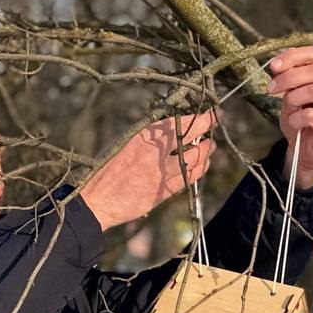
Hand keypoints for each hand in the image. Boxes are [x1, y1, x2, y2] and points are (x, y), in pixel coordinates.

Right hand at [81, 113, 216, 230]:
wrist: (99, 199)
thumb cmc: (108, 171)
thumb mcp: (124, 144)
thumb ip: (148, 138)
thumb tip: (171, 130)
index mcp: (144, 137)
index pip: (179, 122)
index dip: (201, 118)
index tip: (213, 113)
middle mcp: (155, 152)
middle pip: (192, 139)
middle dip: (208, 132)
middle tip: (213, 129)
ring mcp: (162, 172)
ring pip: (196, 159)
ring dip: (206, 152)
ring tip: (209, 147)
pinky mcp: (165, 190)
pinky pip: (190, 177)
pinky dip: (199, 169)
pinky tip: (202, 165)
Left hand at [267, 47, 312, 189]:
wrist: (304, 152)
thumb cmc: (299, 120)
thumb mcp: (290, 95)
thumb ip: (288, 79)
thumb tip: (278, 64)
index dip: (292, 56)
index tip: (273, 66)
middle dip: (288, 78)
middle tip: (271, 88)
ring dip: (294, 97)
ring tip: (288, 108)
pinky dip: (296, 118)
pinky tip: (294, 123)